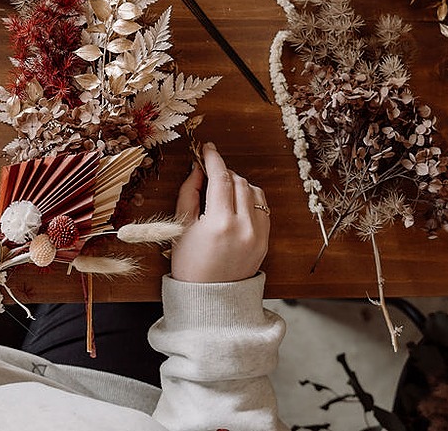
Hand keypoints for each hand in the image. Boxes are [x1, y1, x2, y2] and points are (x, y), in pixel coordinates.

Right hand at [171, 142, 270, 283]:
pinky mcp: (266, 241)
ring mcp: (259, 235)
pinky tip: (236, 204)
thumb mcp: (181, 226)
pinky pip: (263, 208)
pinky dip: (250, 200)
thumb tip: (198, 169)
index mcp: (220, 223)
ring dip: (239, 184)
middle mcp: (244, 227)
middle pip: (239, 182)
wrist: (210, 298)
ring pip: (254, 192)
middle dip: (224, 172)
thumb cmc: (189, 264)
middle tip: (209, 172)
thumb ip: (189, 193)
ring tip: (222, 190)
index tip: (207, 148)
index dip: (213, 159)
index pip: (221, 178)